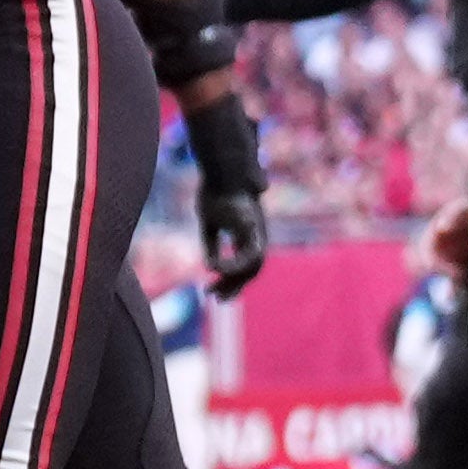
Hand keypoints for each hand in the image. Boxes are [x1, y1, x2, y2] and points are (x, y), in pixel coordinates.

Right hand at [196, 186, 268, 300]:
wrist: (224, 168)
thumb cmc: (215, 191)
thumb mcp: (211, 223)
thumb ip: (213, 245)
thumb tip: (210, 268)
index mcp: (247, 233)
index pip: (246, 263)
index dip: (232, 279)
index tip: (213, 290)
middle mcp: (256, 234)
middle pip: (253, 268)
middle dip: (235, 286)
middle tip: (217, 300)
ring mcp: (257, 230)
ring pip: (255, 265)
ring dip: (235, 280)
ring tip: (213, 290)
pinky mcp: (252, 225)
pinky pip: (250, 253)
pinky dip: (235, 265)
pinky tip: (216, 270)